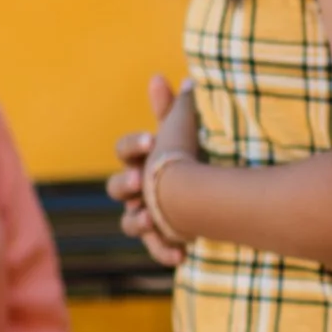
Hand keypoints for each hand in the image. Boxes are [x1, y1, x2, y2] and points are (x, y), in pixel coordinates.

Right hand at [108, 75, 194, 266]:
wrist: (216, 194)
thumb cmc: (191, 158)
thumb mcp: (184, 131)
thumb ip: (172, 108)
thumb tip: (160, 77)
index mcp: (140, 160)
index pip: (124, 149)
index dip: (134, 145)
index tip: (151, 140)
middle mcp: (137, 189)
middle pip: (115, 187)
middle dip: (124, 184)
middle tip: (139, 182)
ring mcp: (146, 214)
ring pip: (128, 223)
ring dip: (137, 221)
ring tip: (152, 219)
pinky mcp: (162, 238)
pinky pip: (156, 249)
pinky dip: (165, 252)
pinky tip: (181, 255)